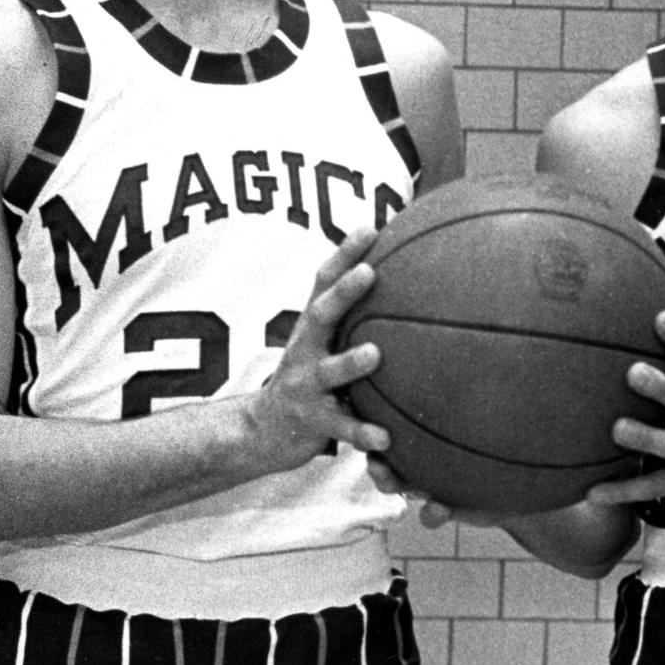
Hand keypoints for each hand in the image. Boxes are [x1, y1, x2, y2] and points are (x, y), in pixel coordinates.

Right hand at [249, 227, 391, 470]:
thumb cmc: (309, 377)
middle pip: (322, 314)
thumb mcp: (323, 342)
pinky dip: (363, 432)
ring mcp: (306, 386)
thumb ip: (352, 315)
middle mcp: (305, 350)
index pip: (324, 281)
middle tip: (369, 272)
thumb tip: (401, 276)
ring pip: (329, 372)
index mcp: (312, 327)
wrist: (263, 430)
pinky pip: (341, 428)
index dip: (345, 253)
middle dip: (343, 292)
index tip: (371, 227)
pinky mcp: (313, 422)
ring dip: (350, 362)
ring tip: (374, 354)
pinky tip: (387, 437)